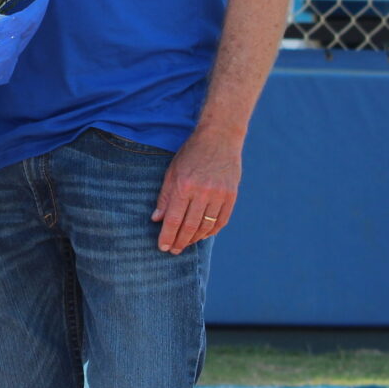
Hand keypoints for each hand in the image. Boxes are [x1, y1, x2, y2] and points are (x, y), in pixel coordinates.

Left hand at [152, 129, 239, 253]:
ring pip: (206, 226)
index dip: (167, 236)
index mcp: (184, 185)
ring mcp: (219, 194)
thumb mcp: (172, 171)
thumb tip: (157, 219)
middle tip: (173, 250)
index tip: (163, 247)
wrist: (219, 137)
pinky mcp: (231, 195)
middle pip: (189, 226)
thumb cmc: (191, 153)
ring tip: (185, 243)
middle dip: (179, 241)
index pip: (174, 219)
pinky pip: (221, 221)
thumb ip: (165, 197)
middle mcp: (203, 192)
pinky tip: (203, 235)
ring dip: (194, 238)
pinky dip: (211, 231)